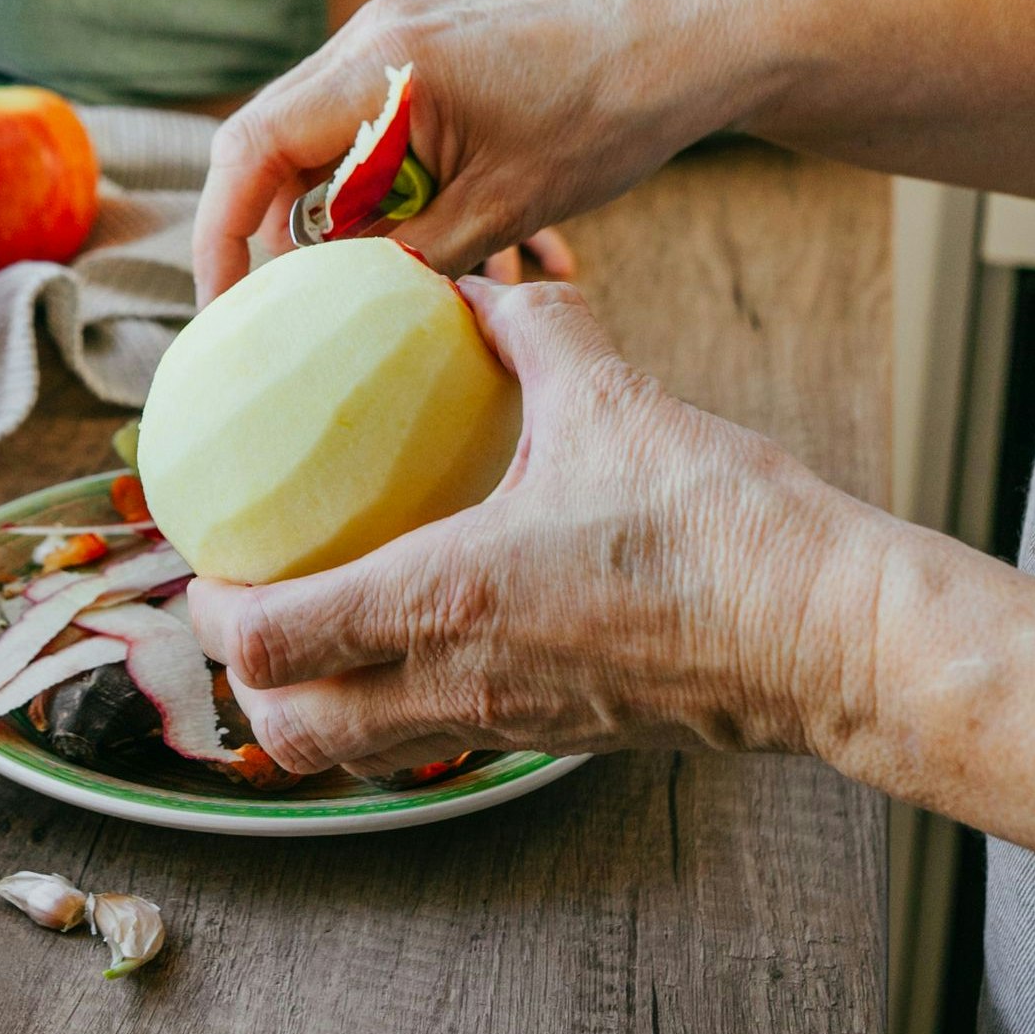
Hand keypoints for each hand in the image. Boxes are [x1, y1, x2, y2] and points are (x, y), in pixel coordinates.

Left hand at [182, 278, 1034, 1033]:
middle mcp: (458, 680)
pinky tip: (428, 638)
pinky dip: (401, 706)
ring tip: (315, 632)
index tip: (205, 555)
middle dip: (247, 678)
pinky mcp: (558, 738)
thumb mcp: (613, 400)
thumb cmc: (723, 521)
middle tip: (246, 600)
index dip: (214, 607)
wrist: (830, 632)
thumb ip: (534, 335)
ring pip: (359, 751)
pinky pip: (440, 740)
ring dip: (316, 704)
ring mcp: (508, 723)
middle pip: (291, 724)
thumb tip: (492, 282)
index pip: (272, 636)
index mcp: (443, 597)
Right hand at [194, 0, 749, 298]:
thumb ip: (404, 257)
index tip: (228, 307)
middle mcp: (371, 37)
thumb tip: (336, 310)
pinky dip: (355, 179)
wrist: (679, 46)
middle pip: (265, 140)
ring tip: (345, 281)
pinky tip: (392, 232)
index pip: (252, 149)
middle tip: (275, 311)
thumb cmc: (604, 119)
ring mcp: (393, 34)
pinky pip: (354, 118)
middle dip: (260, 228)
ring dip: (314, 207)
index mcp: (382, 66)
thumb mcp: (499, 210)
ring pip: (308, 133)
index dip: (224, 233)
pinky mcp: (421, 46)